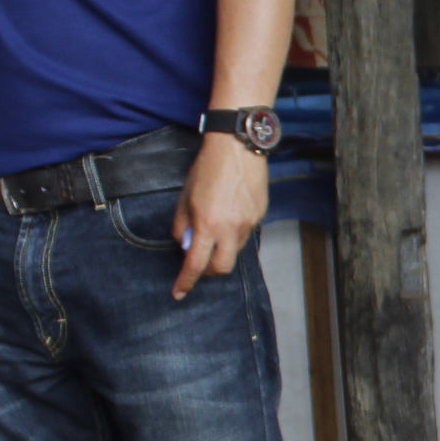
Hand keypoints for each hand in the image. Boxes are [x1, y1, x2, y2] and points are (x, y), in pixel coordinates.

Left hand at [173, 131, 270, 298]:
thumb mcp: (185, 197)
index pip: (194, 264)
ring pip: (234, 251)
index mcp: (207, 224)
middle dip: (208, 271)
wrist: (236, 148)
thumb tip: (184, 244)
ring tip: (215, 229)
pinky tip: (229, 214)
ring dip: (222, 249)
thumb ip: (182, 224)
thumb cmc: (207, 168)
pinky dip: (233, 233)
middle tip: (199, 263)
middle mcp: (230, 228)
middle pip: (220, 268)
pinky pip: (245, 234)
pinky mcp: (259, 216)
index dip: (185, 281)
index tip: (179, 292)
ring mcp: (248, 224)